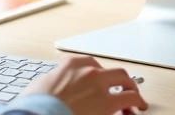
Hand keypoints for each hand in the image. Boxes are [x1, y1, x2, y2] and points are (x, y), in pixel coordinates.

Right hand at [20, 55, 146, 114]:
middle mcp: (88, 71)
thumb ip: (55, 83)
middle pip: (113, 71)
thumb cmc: (36, 105)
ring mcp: (100, 85)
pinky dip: (136, 103)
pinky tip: (138, 108)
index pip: (90, 63)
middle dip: (122, 80)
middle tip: (125, 87)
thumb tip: (53, 89)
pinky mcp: (109, 104)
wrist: (39, 114)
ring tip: (137, 100)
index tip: (100, 78)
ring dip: (133, 90)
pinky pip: (130, 100)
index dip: (98, 73)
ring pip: (126, 82)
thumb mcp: (41, 87)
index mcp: (70, 65)